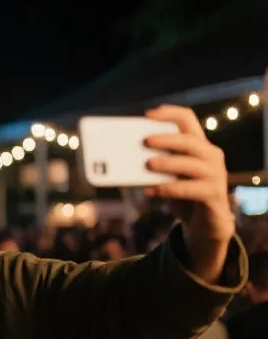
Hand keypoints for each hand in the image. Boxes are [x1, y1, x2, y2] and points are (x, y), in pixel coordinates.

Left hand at [143, 105, 234, 281]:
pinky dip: (168, 189)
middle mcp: (211, 156)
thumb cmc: (183, 193)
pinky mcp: (214, 195)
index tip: (147, 114)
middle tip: (144, 142)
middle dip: (167, 140)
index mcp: (198, 145)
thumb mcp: (168, 175)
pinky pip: (190, 189)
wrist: (205, 224)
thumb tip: (122, 157)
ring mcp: (216, 175)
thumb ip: (155, 163)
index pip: (188, 119)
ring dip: (168, 163)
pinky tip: (150, 191)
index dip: (169, 114)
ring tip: (147, 164)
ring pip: (192, 164)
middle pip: (190, 141)